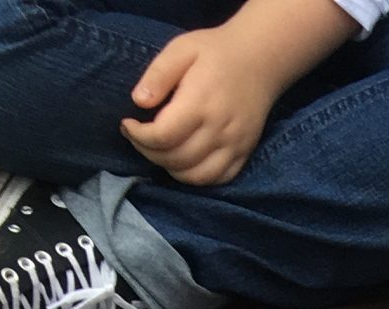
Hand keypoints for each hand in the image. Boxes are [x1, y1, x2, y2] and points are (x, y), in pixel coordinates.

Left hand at [123, 23, 283, 185]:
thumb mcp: (181, 49)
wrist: (260, 60)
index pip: (162, 136)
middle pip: (175, 159)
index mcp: (200, 103)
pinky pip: (216, 180)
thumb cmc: (215, 52)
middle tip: (138, 137)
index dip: (138, 137)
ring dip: (170, 168)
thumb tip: (138, 101)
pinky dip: (195, 177)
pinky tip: (182, 161)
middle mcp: (218, 130)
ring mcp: (234, 146)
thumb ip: (158, 74)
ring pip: (195, 176)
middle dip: (148, 152)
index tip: (127, 125)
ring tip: (159, 150)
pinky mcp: (244, 155)